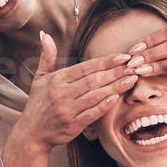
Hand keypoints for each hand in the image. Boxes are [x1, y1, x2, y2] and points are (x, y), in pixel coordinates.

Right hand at [11, 31, 138, 151]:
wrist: (31, 133)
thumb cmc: (38, 103)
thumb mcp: (40, 78)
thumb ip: (47, 56)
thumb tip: (44, 33)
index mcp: (57, 80)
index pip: (85, 67)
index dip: (105, 62)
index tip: (123, 56)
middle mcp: (61, 93)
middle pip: (93, 80)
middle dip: (116, 72)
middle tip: (134, 66)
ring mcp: (67, 110)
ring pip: (95, 95)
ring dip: (115, 86)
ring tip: (132, 79)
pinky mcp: (72, 125)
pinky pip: (91, 114)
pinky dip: (104, 105)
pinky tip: (117, 97)